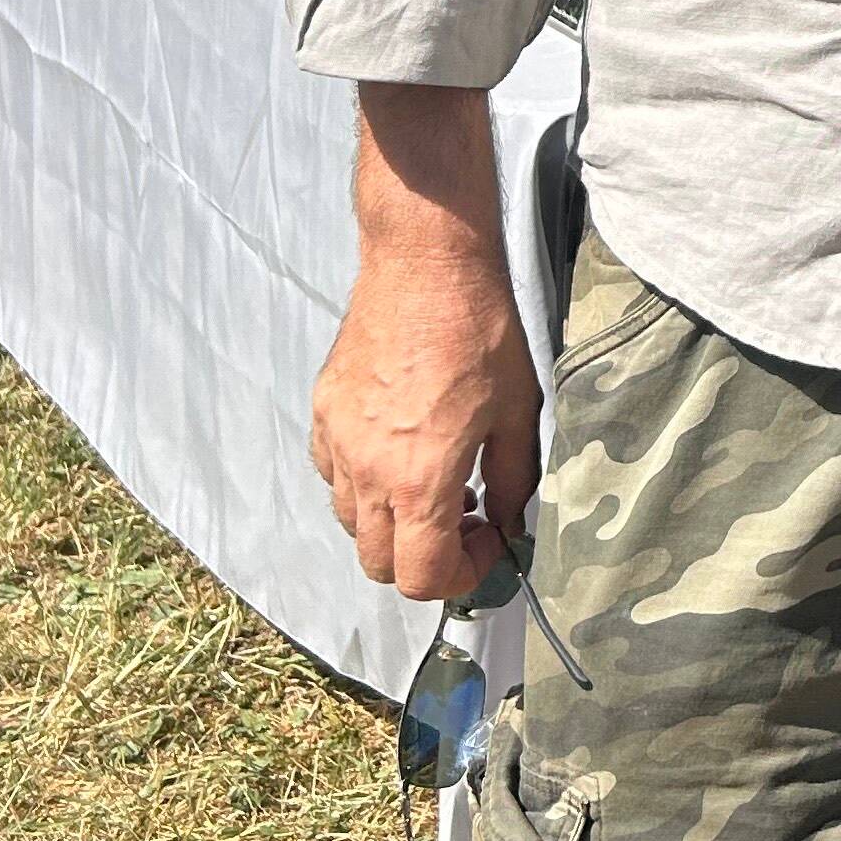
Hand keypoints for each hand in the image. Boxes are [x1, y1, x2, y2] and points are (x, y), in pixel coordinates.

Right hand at [312, 84, 536, 604]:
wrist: (425, 262)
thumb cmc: (481, 330)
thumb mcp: (518, 410)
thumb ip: (514, 482)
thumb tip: (511, 527)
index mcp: (419, 480)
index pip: (421, 577)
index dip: (461, 577)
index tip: (488, 544)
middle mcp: (366, 473)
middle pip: (379, 564)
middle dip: (426, 559)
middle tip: (467, 521)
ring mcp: (336, 443)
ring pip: (351, 524)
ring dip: (392, 524)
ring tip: (435, 485)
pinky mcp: (322, 414)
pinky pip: (334, 476)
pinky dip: (363, 485)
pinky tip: (399, 451)